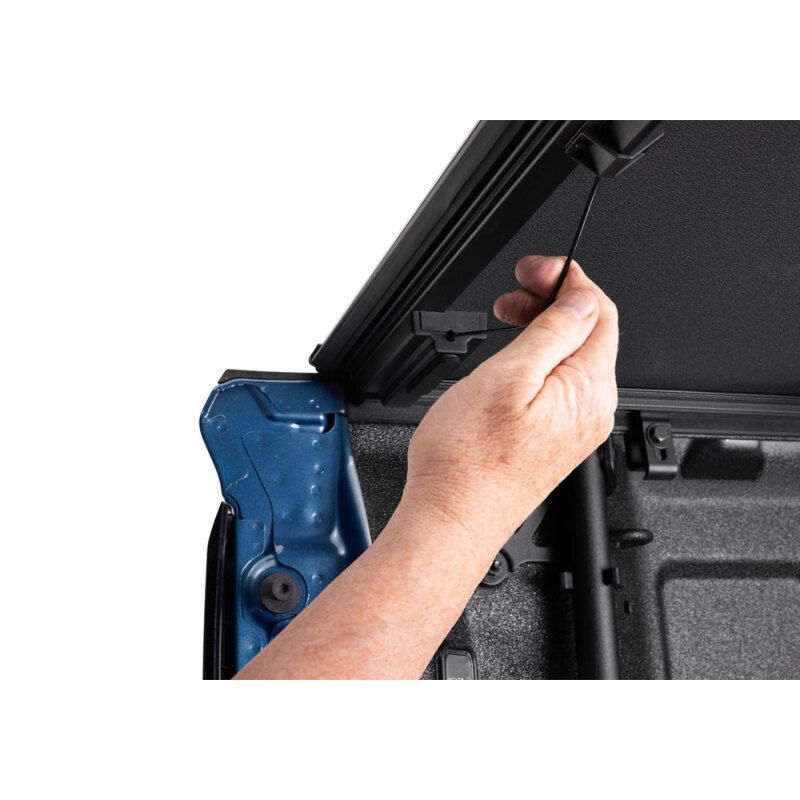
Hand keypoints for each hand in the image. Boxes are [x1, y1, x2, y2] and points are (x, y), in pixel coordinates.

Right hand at [404, 255, 618, 551]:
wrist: (452, 517)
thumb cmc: (468, 459)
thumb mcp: (508, 376)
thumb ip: (554, 332)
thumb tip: (580, 299)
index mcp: (588, 390)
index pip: (599, 313)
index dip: (569, 280)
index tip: (535, 269)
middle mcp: (591, 411)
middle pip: (589, 334)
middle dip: (554, 302)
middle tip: (513, 292)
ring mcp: (575, 428)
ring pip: (572, 359)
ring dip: (543, 329)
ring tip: (506, 322)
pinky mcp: (555, 440)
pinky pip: (561, 386)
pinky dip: (539, 360)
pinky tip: (511, 360)